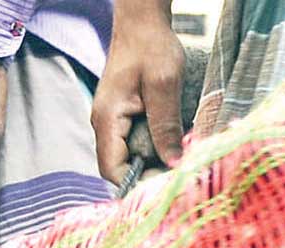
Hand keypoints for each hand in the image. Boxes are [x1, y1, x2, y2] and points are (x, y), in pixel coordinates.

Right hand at [92, 0, 188, 185]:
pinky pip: (136, 143)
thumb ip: (166, 125)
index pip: (112, 170)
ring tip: (180, 164)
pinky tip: (174, 147)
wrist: (142, 22)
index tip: (164, 188)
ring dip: (153, 163)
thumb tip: (172, 163)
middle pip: (120, 168)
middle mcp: (104, 125)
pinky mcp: (124, 117)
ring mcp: (113, 122)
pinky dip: (154, 149)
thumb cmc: (150, 46)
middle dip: (148, 177)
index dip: (136, 185)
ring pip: (129, 157)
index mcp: (106, 119)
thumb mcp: (164, 85)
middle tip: (178, 178)